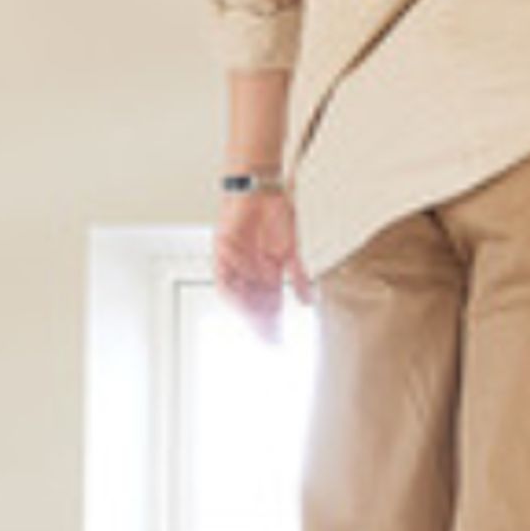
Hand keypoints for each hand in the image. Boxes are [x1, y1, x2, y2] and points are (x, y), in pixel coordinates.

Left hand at [213, 186, 309, 340]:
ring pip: (238, 299)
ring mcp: (235, 265)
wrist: (260, 188)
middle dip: (260, 326)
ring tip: (258, 327)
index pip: (269, 307)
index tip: (279, 342)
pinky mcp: (221, 255)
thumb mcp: (292, 250)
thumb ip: (299, 277)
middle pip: (253, 308)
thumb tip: (308, 301)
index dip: (273, 325)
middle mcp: (249, 273)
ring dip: (248, 315)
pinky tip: (242, 306)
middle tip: (269, 342)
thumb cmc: (276, 212)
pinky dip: (233, 296)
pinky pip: (223, 283)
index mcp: (267, 273)